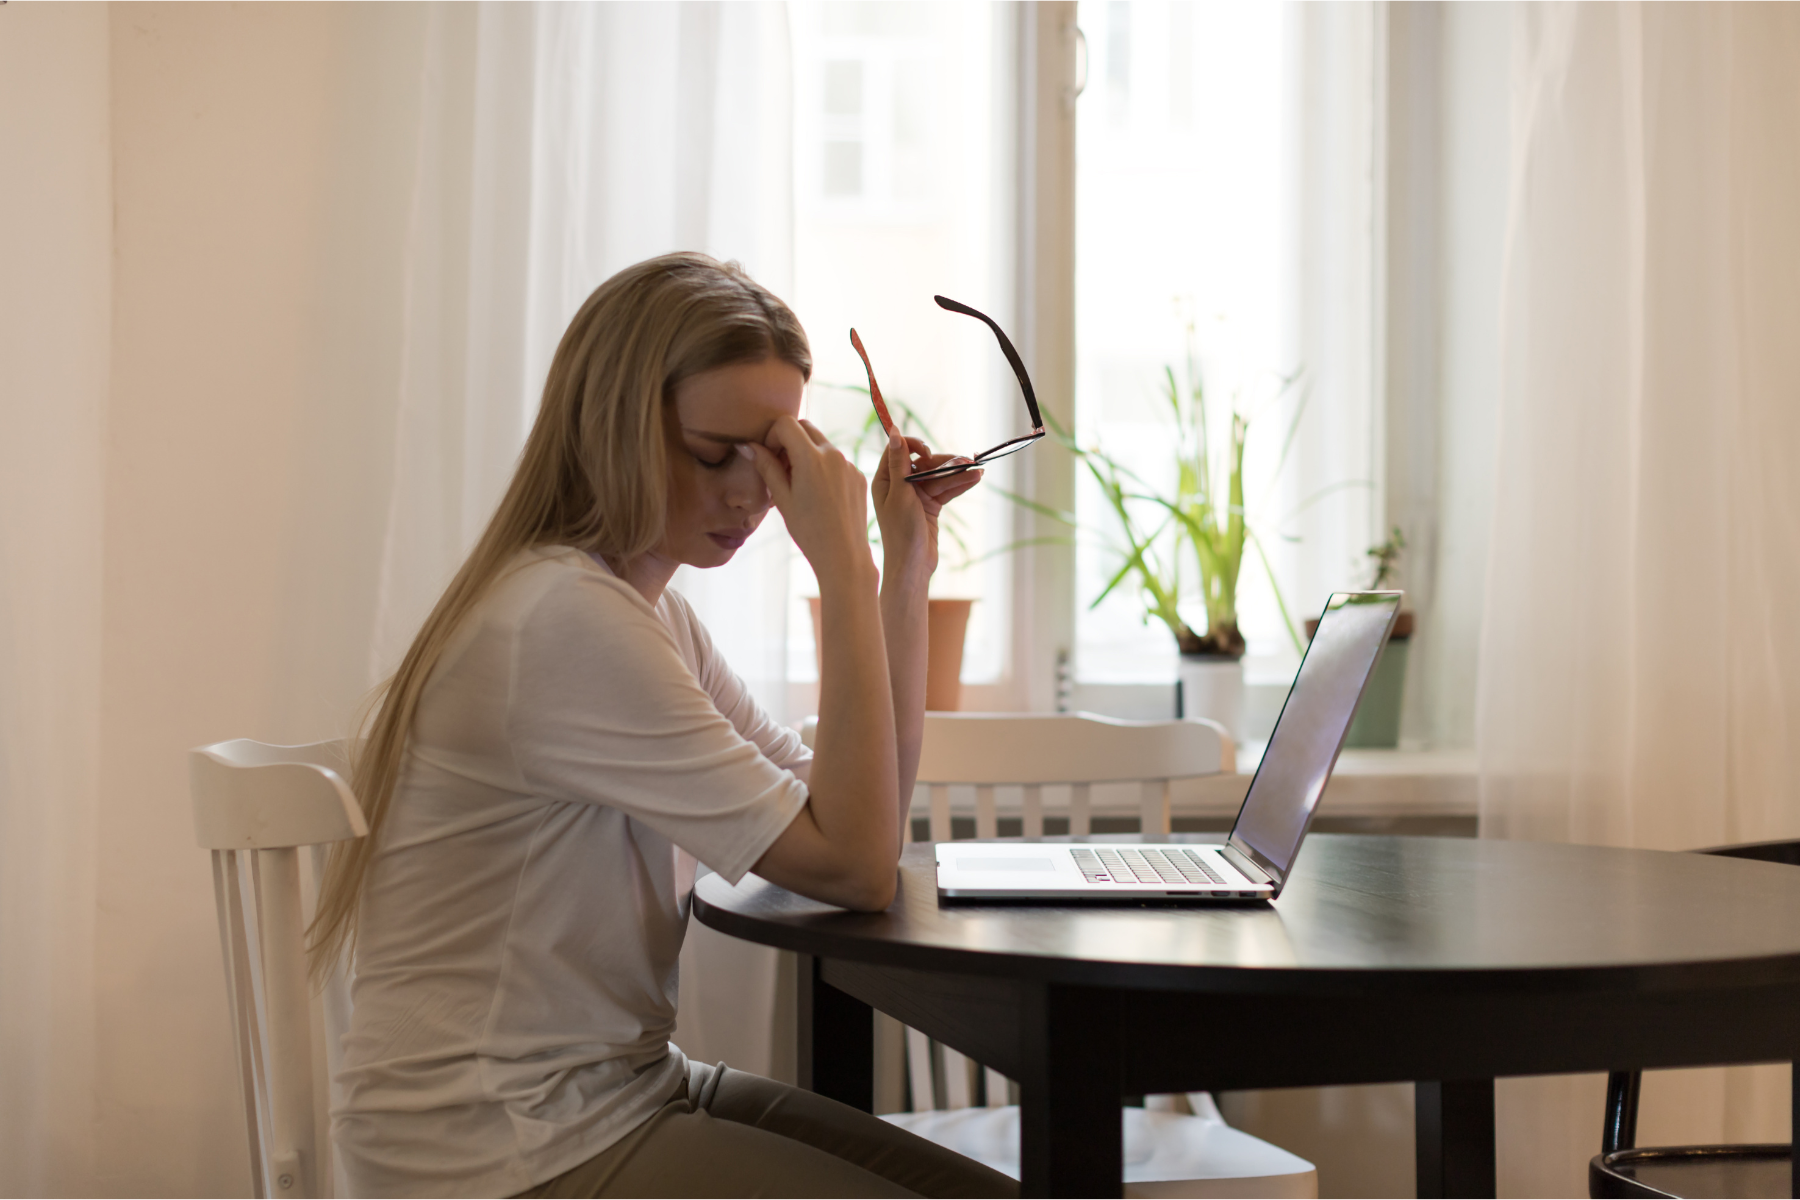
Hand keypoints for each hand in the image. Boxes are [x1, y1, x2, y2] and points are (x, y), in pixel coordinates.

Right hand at [745, 418, 873, 589]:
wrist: (844, 555)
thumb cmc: (809, 531)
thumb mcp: (782, 498)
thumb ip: (766, 466)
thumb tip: (747, 445)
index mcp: (812, 458)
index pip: (787, 424)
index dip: (772, 435)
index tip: (769, 456)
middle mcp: (834, 454)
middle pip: (805, 427)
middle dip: (788, 440)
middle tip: (780, 467)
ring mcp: (849, 464)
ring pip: (821, 443)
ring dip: (806, 453)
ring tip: (797, 484)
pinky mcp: (858, 475)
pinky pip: (836, 460)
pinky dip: (823, 467)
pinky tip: (818, 495)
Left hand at [871, 431, 983, 578]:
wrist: (913, 566)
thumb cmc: (901, 532)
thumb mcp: (900, 495)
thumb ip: (899, 464)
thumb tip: (894, 432)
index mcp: (884, 480)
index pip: (898, 451)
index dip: (914, 446)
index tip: (928, 453)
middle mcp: (898, 485)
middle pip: (924, 464)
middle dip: (945, 463)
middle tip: (967, 461)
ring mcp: (915, 496)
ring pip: (938, 477)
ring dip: (957, 474)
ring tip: (978, 470)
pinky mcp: (930, 506)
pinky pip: (945, 490)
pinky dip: (959, 485)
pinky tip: (975, 478)